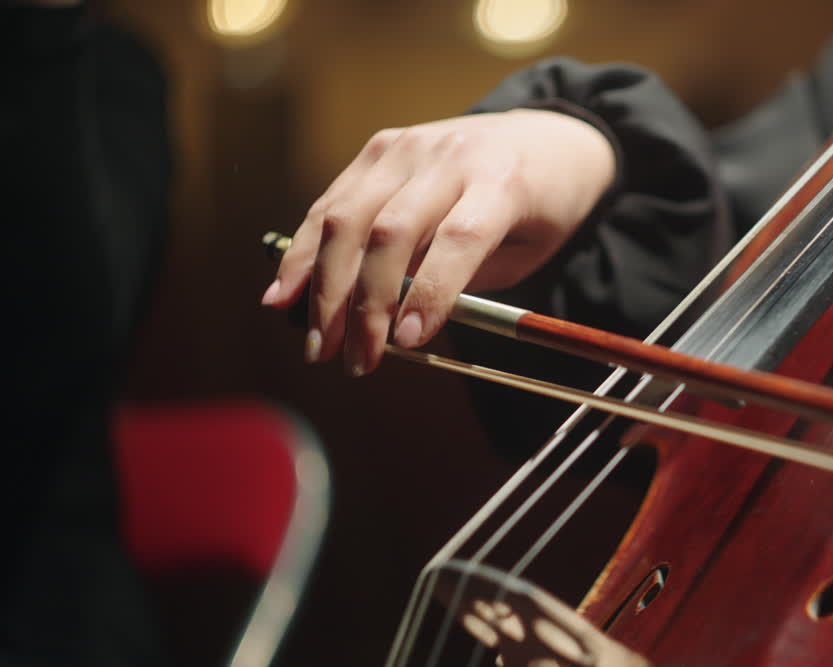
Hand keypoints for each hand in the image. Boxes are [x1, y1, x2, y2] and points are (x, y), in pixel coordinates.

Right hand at [261, 109, 615, 374]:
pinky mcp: (379, 148)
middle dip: (365, 305)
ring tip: (318, 344)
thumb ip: (471, 280)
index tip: (405, 342)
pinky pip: (332, 203)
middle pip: (391, 232)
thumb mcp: (530, 251)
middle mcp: (450, 156)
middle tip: (356, 361)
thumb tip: (400, 328)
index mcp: (503, 180)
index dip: (429, 292)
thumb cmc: (544, 207)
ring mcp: (408, 147)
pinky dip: (304, 252)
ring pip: (348, 218)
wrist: (546, 137)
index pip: (459, 237)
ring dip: (323, 288)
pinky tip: (285, 294)